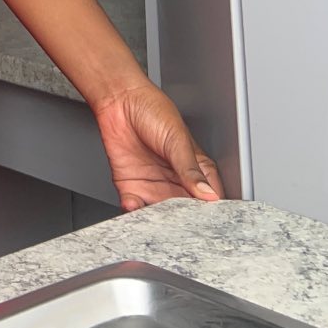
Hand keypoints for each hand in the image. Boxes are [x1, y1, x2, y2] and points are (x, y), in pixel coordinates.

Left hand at [91, 79, 224, 211]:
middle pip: (186, 212)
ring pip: (161, 214)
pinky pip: (135, 207)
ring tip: (157, 222)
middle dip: (183, 222)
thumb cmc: (152, 108)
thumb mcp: (177, 138)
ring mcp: (154, 185)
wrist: (118, 98)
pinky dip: (135, 212)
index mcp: (195, 168)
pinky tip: (134, 208)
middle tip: (182, 228)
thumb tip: (208, 194)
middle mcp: (176, 181)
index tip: (208, 223)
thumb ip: (190, 169)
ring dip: (158, 220)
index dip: (210, 212)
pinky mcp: (131, 185)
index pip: (209, 199)